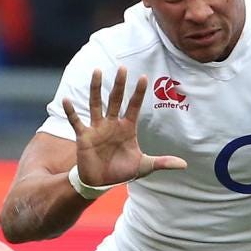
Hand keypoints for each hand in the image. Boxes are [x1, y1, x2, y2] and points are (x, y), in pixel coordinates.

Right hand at [63, 66, 187, 186]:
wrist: (101, 182)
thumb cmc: (122, 171)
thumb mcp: (144, 166)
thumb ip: (162, 163)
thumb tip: (184, 164)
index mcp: (127, 128)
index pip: (133, 106)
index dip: (138, 93)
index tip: (144, 77)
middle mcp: (112, 124)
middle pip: (116, 100)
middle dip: (119, 85)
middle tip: (123, 68)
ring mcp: (97, 128)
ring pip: (96, 104)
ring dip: (96, 89)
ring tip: (97, 71)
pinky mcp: (83, 136)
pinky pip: (76, 121)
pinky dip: (71, 111)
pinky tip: (66, 100)